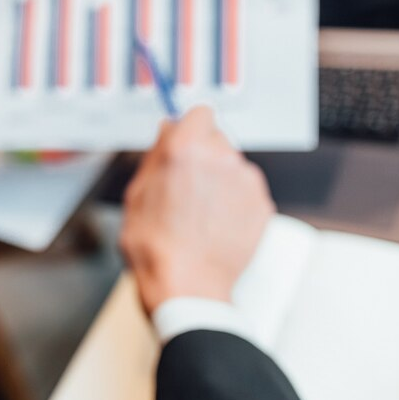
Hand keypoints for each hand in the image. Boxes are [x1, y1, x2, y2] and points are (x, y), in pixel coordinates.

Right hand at [119, 106, 275, 315]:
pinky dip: (233, 202)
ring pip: (232, 166)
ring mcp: (245, 181)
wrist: (187, 286)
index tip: (185, 139)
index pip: (201, 113)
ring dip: (219, 179)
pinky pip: (245, 191)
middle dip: (203, 154)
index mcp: (185, 149)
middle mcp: (220, 157)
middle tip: (185, 185)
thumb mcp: (137, 193)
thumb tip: (167, 130)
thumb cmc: (155, 246)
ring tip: (199, 212)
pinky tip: (214, 224)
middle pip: (217, 139)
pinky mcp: (262, 204)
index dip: (191, 127)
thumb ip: (156, 155)